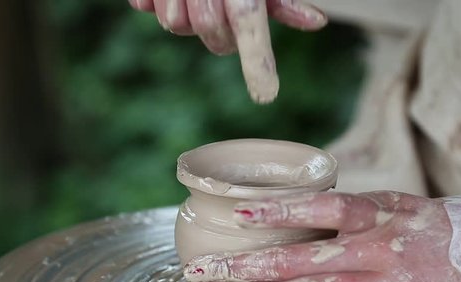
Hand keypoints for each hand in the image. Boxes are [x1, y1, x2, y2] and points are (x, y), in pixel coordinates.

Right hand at [128, 0, 327, 102]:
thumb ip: (280, 1)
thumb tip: (316, 22)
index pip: (250, 24)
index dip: (257, 62)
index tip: (265, 94)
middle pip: (209, 34)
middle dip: (216, 29)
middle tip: (217, 4)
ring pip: (174, 24)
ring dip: (181, 10)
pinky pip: (143, 4)